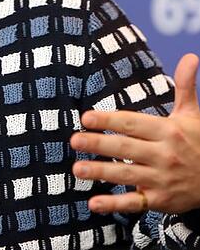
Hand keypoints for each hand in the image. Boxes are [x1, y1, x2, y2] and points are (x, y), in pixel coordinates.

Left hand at [70, 53, 199, 213]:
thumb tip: (191, 57)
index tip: (86, 117)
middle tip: (74, 140)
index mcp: (167, 131)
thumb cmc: (198, 141)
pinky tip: (94, 203)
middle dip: (97, 145)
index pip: (132, 123)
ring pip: (126, 175)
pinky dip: (114, 205)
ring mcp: (161, 179)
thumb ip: (185, 86)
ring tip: (76, 169)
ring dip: (100, 173)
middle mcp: (163, 155)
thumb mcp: (192, 114)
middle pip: (124, 148)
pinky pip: (135, 203)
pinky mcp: (160, 200)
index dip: (108, 121)